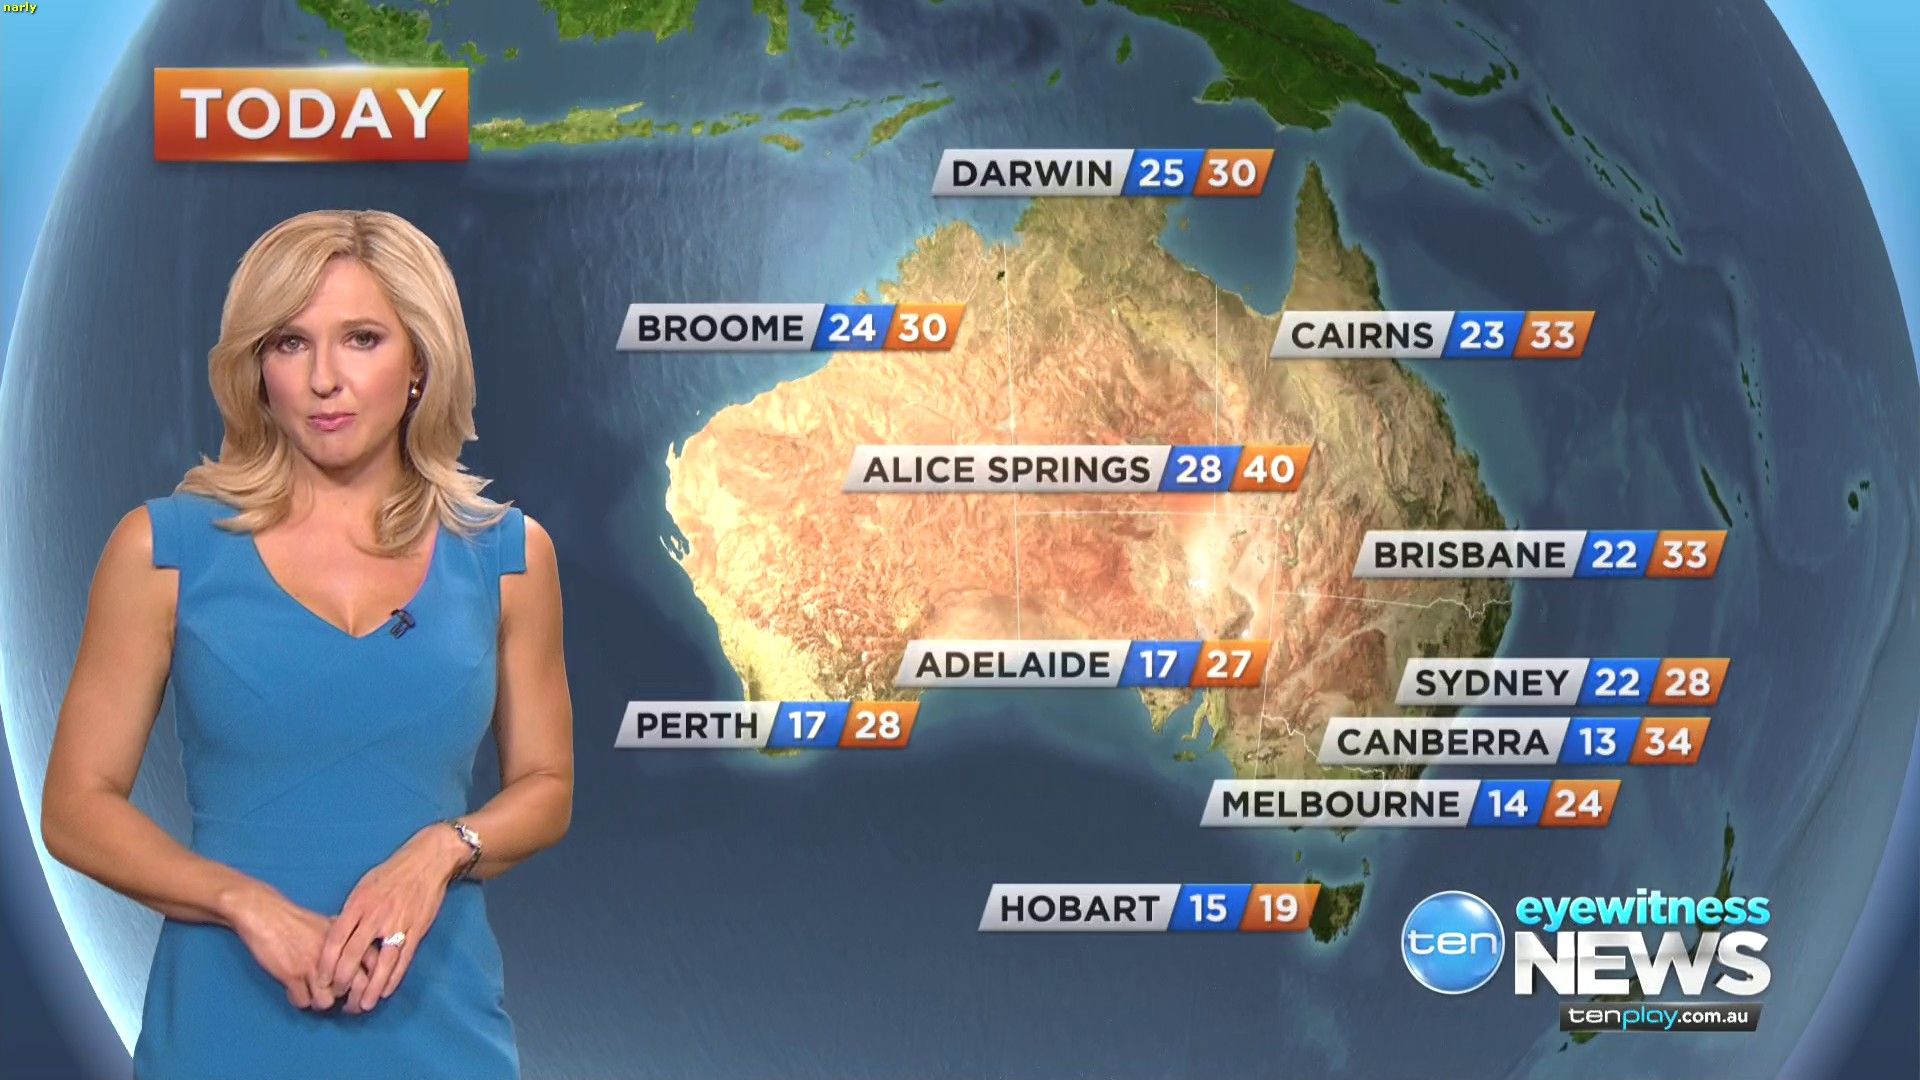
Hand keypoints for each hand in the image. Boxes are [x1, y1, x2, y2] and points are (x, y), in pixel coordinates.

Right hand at [225, 884, 380, 1010]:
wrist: (268, 915)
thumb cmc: (298, 921)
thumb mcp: (330, 925)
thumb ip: (347, 941)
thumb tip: (362, 957)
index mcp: (348, 940)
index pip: (375, 966)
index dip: (374, 985)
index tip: (368, 993)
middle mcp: (335, 954)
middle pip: (357, 988)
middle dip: (354, 1004)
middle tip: (348, 1008)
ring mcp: (314, 966)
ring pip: (327, 1002)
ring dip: (321, 1002)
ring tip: (316, 995)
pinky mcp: (292, 976)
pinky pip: (303, 1002)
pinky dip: (299, 1001)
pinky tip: (296, 991)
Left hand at [315, 824, 467, 1011]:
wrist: (426, 861)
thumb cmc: (391, 874)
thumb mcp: (363, 887)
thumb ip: (351, 912)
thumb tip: (337, 937)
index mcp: (358, 904)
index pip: (336, 938)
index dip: (326, 962)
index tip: (319, 980)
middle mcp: (376, 915)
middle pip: (355, 954)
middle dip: (343, 979)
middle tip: (336, 996)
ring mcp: (398, 923)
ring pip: (381, 962)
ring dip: (371, 987)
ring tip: (362, 1005)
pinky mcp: (417, 929)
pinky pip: (404, 959)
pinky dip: (394, 977)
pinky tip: (386, 991)